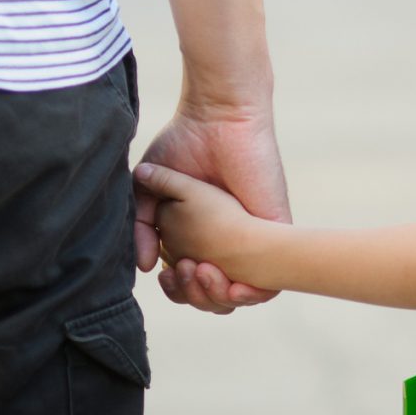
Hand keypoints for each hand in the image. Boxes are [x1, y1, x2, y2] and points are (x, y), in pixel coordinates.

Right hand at [133, 102, 288, 313]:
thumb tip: (143, 266)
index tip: (163, 275)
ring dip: (214, 297)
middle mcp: (226, 241)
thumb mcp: (150, 190)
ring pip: (238, 295)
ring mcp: (251, 238)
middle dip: (193, 295)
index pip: (189, 282)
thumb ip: (142, 226)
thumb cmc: (184, 144)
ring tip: (197, 271)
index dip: (176, 288)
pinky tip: (228, 286)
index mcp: (199, 235)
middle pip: (211, 295)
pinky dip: (250, 296)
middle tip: (180, 272)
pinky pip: (269, 284)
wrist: (218, 118)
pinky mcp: (273, 230)